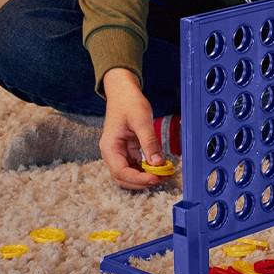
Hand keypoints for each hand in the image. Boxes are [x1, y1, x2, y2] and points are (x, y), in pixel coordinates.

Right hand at [100, 68, 166, 189]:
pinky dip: (146, 168)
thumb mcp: (141, 120)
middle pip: (123, 177)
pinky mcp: (128, 149)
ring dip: (145, 176)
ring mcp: (119, 152)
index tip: (155, 178)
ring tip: (163, 175)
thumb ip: (149, 142)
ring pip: (130, 173)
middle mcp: (112, 153)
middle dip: (142, 181)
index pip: (121, 172)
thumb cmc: (129, 103)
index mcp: (110, 147)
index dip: (138, 179)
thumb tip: (158, 163)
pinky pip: (135, 164)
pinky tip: (159, 167)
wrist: (123, 91)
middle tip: (163, 179)